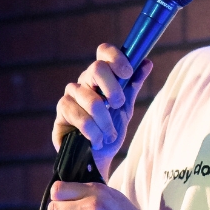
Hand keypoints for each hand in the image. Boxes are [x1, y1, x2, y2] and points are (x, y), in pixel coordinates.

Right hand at [52, 44, 154, 170]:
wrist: (96, 158)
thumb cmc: (109, 131)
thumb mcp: (125, 108)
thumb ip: (133, 85)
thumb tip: (147, 62)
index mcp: (100, 76)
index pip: (104, 51)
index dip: (116, 57)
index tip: (127, 73)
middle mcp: (84, 81)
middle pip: (97, 69)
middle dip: (114, 90)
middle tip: (118, 106)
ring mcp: (70, 95)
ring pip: (92, 100)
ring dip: (106, 122)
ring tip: (108, 135)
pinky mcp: (62, 112)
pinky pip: (81, 118)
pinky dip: (93, 132)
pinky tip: (95, 140)